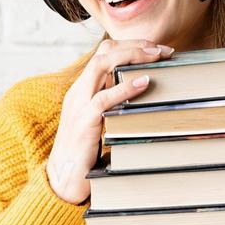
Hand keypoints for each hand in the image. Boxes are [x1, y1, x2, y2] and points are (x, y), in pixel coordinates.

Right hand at [47, 37, 173, 204]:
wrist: (62, 180)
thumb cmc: (86, 153)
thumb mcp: (100, 122)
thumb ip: (114, 106)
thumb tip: (146, 96)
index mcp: (82, 89)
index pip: (104, 53)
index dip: (131, 46)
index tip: (157, 49)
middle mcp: (78, 92)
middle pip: (104, 51)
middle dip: (135, 45)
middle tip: (162, 49)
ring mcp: (78, 105)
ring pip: (101, 65)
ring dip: (132, 56)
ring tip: (156, 56)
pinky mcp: (83, 123)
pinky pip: (103, 99)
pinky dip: (125, 88)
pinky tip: (144, 83)